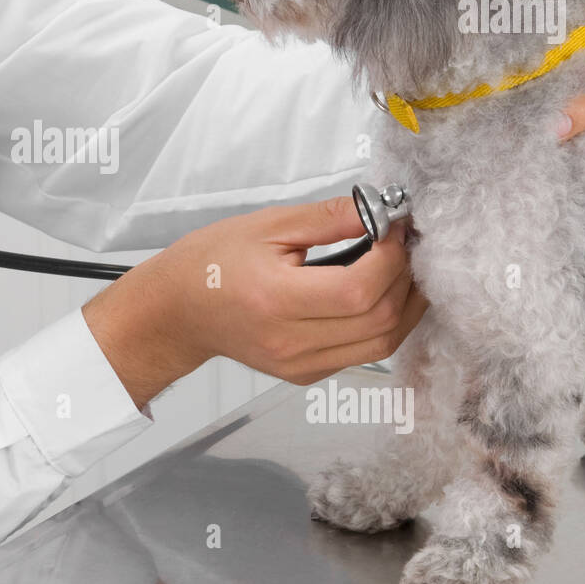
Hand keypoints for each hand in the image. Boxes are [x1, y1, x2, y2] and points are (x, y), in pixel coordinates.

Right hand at [82, 197, 428, 410]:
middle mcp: (290, 342)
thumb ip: (329, 218)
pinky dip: (385, 322)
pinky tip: (381, 292)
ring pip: (383, 343)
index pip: (359, 290)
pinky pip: (365, 353)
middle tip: (407, 242)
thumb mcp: (267, 225)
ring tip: (403, 266)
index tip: (395, 227)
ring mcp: (301, 365)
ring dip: (406, 304)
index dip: (391, 257)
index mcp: (275, 300)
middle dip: (406, 278)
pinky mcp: (307, 374)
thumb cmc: (212, 262)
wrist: (178, 311)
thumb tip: (382, 209)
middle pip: (380, 321)